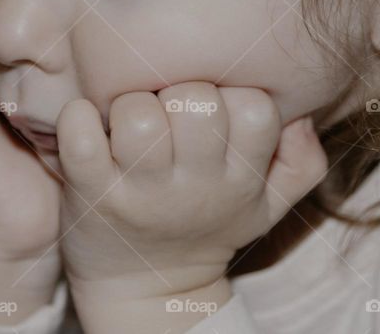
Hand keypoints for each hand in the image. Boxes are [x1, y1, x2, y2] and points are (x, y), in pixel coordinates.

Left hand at [56, 81, 327, 304]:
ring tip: (129, 114)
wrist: (146, 290)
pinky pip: (80, 136)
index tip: (216, 101)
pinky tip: (88, 119)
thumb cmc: (209, 226)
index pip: (256, 110)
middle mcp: (192, 186)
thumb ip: (302, 163)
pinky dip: (78, 116)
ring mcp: (138, 190)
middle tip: (169, 104)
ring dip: (131, 101)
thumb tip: (301, 115)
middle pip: (197, 103)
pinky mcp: (90, 191)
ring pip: (139, 115)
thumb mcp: (269, 206)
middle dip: (181, 90)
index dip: (235, 93)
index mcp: (238, 179)